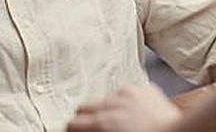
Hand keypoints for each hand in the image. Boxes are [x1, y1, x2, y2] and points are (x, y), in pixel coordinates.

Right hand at [67, 84, 182, 131]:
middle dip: (85, 119)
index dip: (72, 131)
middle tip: (92, 130)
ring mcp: (129, 93)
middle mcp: (113, 104)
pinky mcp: (144, 88)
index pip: (71, 123)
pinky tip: (135, 116)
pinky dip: (126, 103)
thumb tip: (80, 130)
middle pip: (83, 107)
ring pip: (105, 98)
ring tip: (118, 124)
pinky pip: (126, 93)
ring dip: (106, 109)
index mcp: (103, 124)